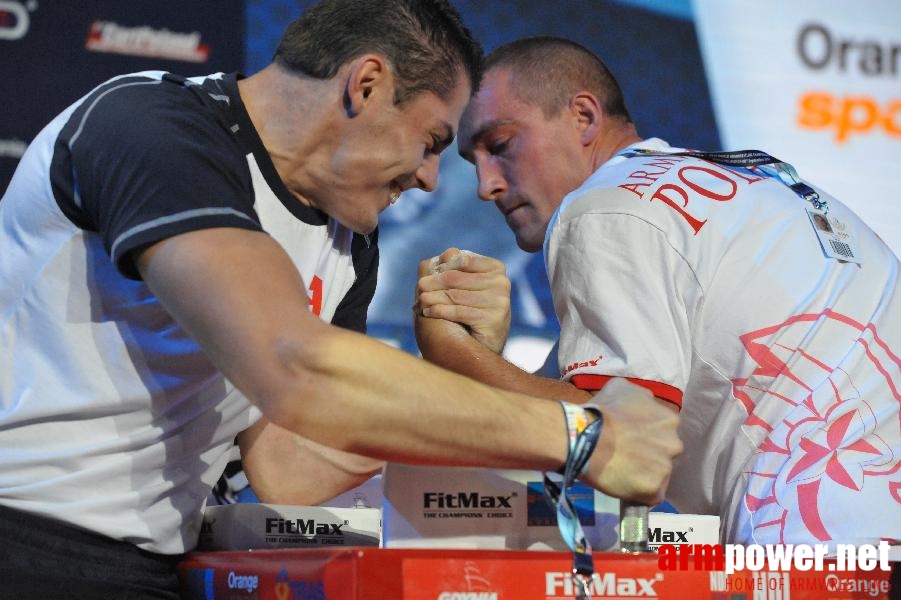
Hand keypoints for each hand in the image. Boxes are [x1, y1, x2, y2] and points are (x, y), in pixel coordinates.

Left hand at [415, 248, 510, 353]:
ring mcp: (500, 301)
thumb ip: (450, 266)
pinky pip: (459, 311)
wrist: (476, 349)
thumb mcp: (456, 286)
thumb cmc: (464, 312)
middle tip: (420, 287)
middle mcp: (502, 282)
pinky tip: (428, 312)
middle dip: (434, 282)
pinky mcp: (495, 319)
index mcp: (495, 268)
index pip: (462, 260)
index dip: (442, 267)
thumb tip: (448, 252)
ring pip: (455, 295)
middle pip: (456, 277)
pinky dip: (440, 311)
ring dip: (433, 298)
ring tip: (421, 300)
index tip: (427, 274)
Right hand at [581, 378, 681, 504]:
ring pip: (658, 475)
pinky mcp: (653, 489)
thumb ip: (640, 397)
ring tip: (621, 472)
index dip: (646, 435)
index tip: (630, 438)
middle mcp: (674, 444)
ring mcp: (665, 468)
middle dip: (649, 454)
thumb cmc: (601, 411)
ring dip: (644, 474)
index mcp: (669, 419)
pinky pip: (650, 495)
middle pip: (664, 453)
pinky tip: (624, 486)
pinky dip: (639, 493)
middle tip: (625, 455)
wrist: (585, 437)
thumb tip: (642, 403)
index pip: (663, 431)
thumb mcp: (622, 387)